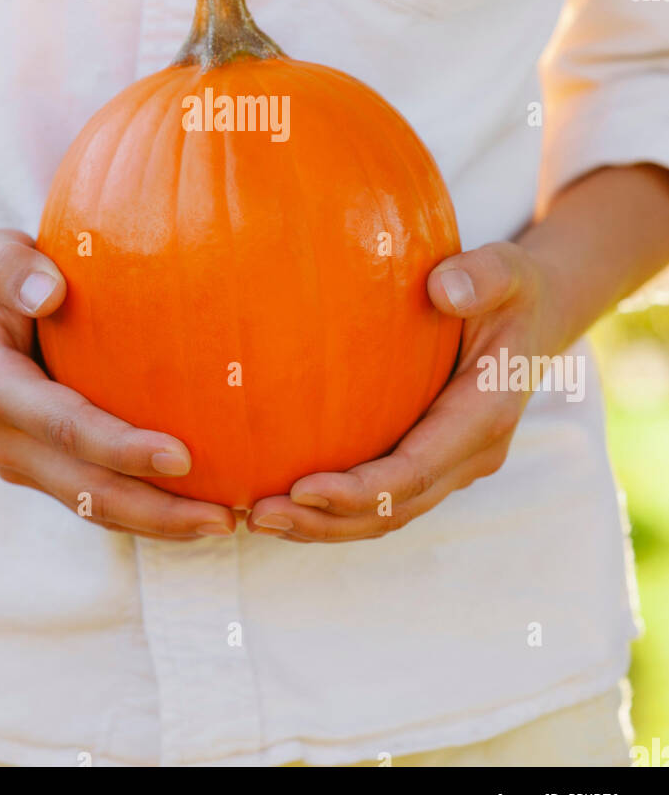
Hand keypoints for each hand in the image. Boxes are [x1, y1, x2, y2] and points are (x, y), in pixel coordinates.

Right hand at [0, 229, 234, 539]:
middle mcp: (2, 439)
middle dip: (156, 510)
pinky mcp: (40, 471)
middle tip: (226, 517)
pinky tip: (197, 510)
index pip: (66, 428)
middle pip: (85, 490)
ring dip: (158, 524)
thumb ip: (13, 268)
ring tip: (224, 523)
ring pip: (92, 508)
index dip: (122, 449)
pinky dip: (145, 513)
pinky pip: (94, 501)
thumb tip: (51, 292)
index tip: (184, 456)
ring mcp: (20, 463)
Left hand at [247, 242, 554, 542]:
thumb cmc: (511, 289)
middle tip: (258, 514)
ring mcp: (452, 464)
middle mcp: (471, 454)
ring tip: (259, 516)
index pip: (415, 472)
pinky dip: (336, 509)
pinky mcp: (432, 461)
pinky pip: (383, 498)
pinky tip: (286, 497)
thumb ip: (479, 275)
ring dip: (324, 524)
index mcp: (485, 416)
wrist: (535, 316)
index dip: (358, 490)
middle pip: (394, 509)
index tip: (301, 488)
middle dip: (326, 520)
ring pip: (386, 516)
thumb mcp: (505, 269)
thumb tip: (442, 289)